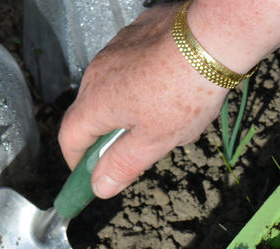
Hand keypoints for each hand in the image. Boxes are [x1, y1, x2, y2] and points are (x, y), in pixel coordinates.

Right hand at [58, 4, 227, 198]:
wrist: (210, 37)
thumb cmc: (183, 92)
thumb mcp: (155, 141)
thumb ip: (123, 165)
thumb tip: (99, 186)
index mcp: (96, 102)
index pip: (69, 137)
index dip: (77, 161)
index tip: (90, 176)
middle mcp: (97, 72)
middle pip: (91, 112)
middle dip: (108, 135)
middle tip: (135, 151)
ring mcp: (115, 48)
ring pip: (113, 87)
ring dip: (127, 107)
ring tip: (165, 117)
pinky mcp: (136, 32)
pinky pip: (131, 65)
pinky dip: (142, 82)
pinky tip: (171, 88)